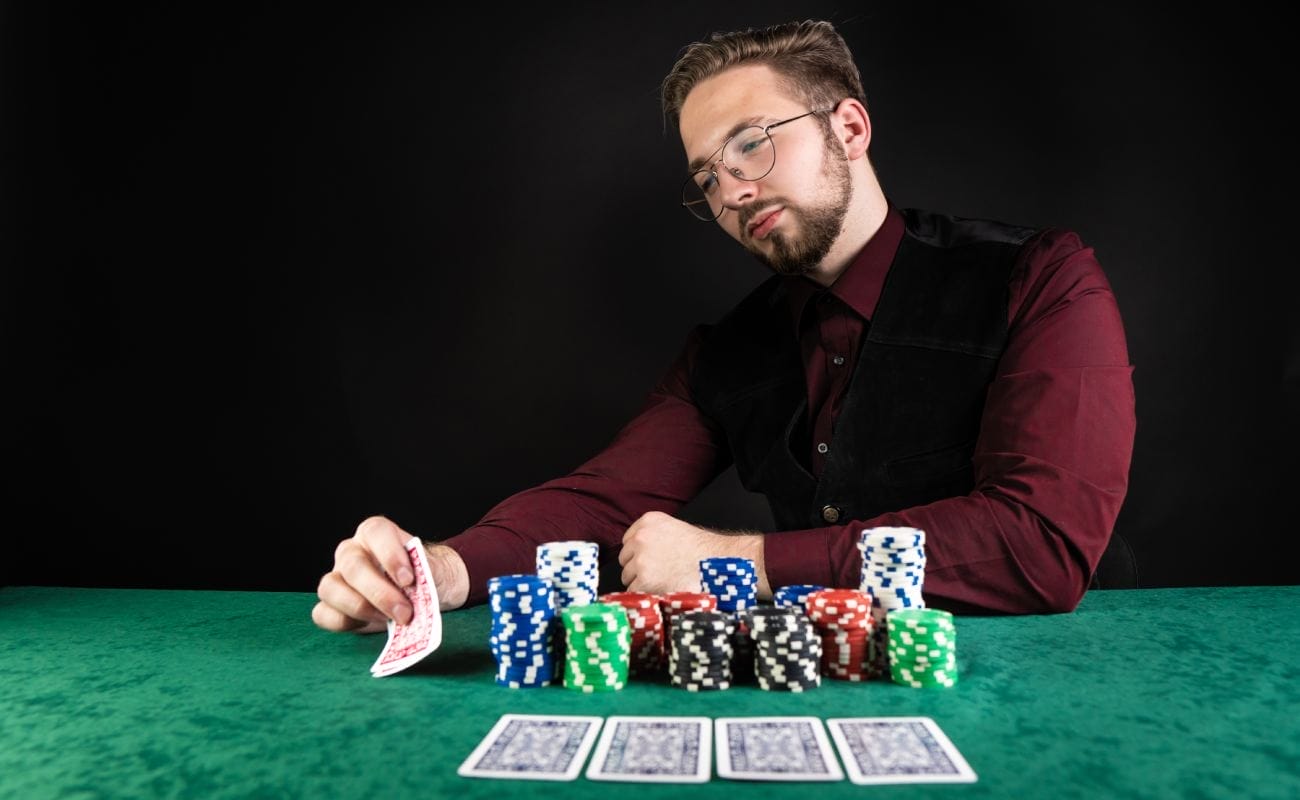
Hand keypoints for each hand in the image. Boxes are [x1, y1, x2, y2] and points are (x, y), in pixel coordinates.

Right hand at [312, 515, 469, 632]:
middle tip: (405, 613)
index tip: (408, 580)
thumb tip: (418, 585)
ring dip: (360, 608)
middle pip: (353, 566)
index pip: (376, 532)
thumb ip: (428, 572)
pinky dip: (343, 622)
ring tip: (388, 620)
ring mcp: (337, 577)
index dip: (390, 555)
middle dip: (379, 593)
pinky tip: (368, 625)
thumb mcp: (434, 569)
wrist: (424, 595)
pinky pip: (323, 613)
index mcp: (376, 533)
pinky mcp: (331, 605)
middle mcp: (351, 551)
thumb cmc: (426, 577)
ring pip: (330, 588)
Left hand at [618, 511, 768, 596]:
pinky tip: (663, 589)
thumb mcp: (675, 529)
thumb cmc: (702, 550)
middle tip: (660, 572)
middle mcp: (641, 538)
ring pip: (628, 576)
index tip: (653, 560)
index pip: (628, 541)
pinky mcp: (643, 580)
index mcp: (648, 521)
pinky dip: (647, 594)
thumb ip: (653, 535)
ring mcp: (641, 559)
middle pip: (625, 559)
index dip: (640, 553)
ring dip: (641, 582)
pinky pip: (634, 591)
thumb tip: (635, 552)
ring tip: (665, 581)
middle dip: (638, 568)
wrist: (718, 564)